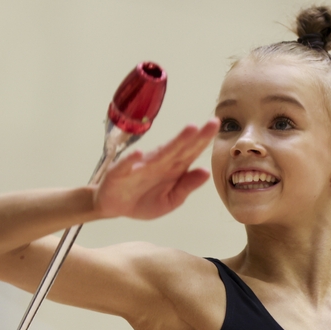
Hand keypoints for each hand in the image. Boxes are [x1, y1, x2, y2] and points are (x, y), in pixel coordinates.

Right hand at [93, 118, 219, 219]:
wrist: (114, 207)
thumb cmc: (144, 200)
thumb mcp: (170, 200)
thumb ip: (187, 186)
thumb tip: (206, 171)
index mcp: (173, 169)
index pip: (190, 152)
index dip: (203, 140)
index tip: (215, 125)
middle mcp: (159, 163)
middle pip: (180, 148)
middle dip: (195, 136)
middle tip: (213, 122)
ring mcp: (140, 166)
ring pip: (159, 154)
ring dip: (174, 142)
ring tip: (189, 130)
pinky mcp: (120, 173)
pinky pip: (125, 166)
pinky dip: (130, 160)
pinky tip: (138, 155)